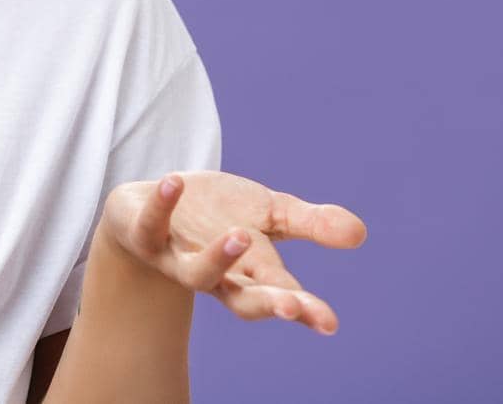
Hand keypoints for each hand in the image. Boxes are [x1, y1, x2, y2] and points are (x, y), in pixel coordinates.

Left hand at [99, 169, 366, 334]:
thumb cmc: (214, 214)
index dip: (304, 311)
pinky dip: (161, 205)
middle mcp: (214, 275)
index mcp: (249, 274)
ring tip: (241, 235)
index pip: (281, 296)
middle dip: (267, 303)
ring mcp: (175, 258)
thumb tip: (359, 233)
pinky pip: (150, 224)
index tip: (328, 321)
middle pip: (243, 300)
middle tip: (292, 304)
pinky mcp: (143, 233)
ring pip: (196, 273)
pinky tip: (175, 181)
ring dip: (218, 257)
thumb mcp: (267, 213)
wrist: (146, 206)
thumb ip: (310, 224)